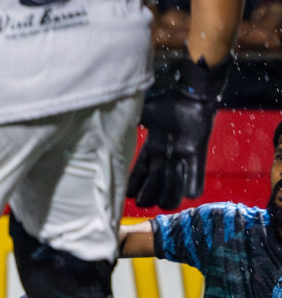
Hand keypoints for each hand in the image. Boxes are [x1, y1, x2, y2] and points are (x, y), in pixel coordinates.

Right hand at [128, 55, 227, 208]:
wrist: (188, 98)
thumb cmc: (164, 104)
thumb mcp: (138, 113)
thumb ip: (123, 121)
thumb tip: (100, 125)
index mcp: (147, 155)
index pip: (133, 184)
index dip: (130, 188)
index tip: (129, 186)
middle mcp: (162, 164)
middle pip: (150, 198)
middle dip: (148, 193)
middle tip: (153, 176)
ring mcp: (180, 164)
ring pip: (171, 199)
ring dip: (167, 191)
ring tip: (170, 173)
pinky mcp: (198, 159)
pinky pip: (194, 186)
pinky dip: (189, 185)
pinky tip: (185, 176)